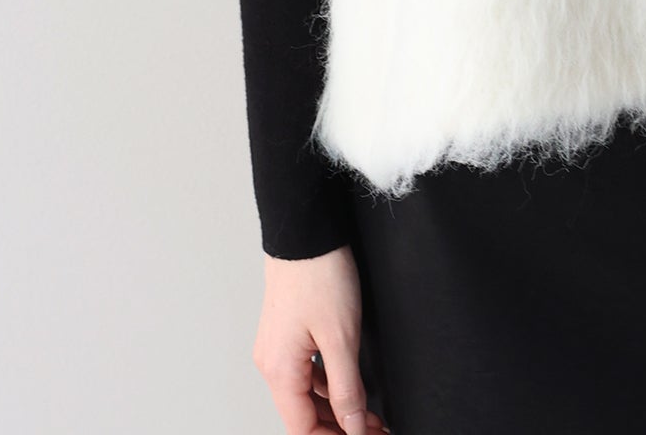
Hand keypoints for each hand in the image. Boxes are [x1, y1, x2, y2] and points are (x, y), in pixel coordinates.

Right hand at [254, 246, 391, 433]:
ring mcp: (278, 347)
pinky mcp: (288, 332)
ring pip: (306, 393)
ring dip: (336, 407)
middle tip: (374, 428)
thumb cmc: (319, 274)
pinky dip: (328, 384)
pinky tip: (351, 384)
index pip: (302, 429)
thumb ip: (346, 388)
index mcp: (279, 371)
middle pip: (303, 414)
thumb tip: (352, 426)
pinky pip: (306, 370)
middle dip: (339, 426)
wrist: (306, 230)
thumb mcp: (341, 337)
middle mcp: (272, 363)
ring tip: (370, 412)